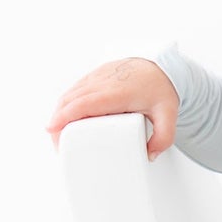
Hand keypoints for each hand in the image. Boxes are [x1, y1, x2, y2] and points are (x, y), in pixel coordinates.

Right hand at [44, 57, 179, 159]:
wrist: (162, 65)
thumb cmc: (162, 88)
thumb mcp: (169, 115)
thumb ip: (164, 137)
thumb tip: (149, 155)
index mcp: (118, 92)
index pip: (84, 103)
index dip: (65, 115)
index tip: (52, 128)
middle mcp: (104, 81)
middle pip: (71, 100)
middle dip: (58, 121)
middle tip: (58, 144)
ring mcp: (97, 76)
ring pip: (70, 93)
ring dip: (60, 112)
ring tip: (60, 135)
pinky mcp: (95, 75)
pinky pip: (75, 89)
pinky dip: (66, 104)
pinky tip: (66, 117)